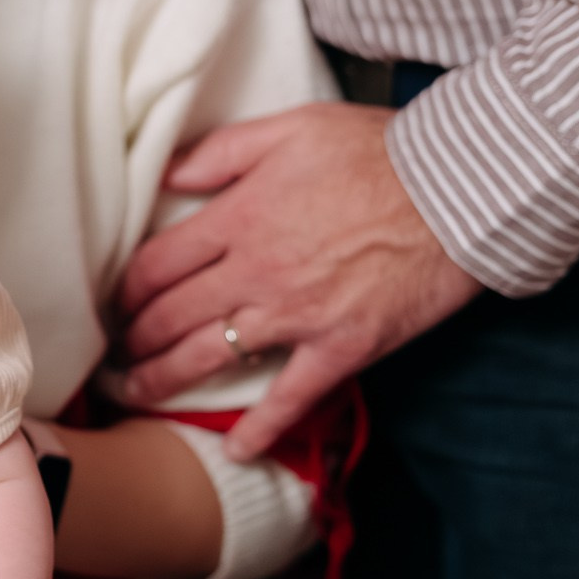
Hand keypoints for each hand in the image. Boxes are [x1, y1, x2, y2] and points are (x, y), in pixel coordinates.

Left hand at [120, 102, 480, 459]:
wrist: (462, 189)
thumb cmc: (379, 151)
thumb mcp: (290, 128)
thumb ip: (221, 152)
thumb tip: (167, 173)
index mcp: (239, 217)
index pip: (157, 264)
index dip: (127, 290)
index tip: (117, 304)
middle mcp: (257, 271)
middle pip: (171, 317)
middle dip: (133, 342)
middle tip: (115, 357)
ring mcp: (298, 314)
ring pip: (210, 358)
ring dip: (163, 382)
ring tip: (135, 395)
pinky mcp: (342, 346)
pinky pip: (291, 397)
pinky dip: (262, 428)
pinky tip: (238, 451)